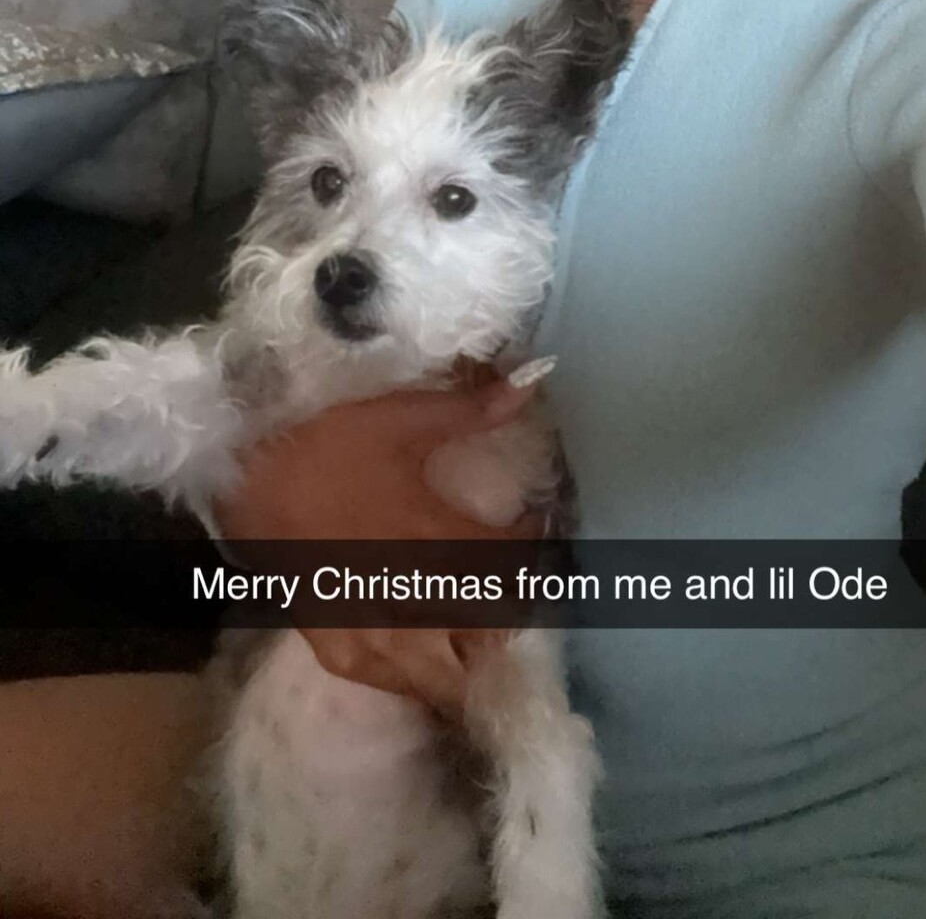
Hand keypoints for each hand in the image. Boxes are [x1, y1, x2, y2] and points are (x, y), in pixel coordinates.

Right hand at [211, 365, 543, 716]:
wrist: (249, 480)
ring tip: (477, 621)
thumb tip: (531, 382)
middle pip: (496, 635)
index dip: (534, 547)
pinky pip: (403, 684)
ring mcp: (378, 638)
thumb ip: (469, 410)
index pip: (515, 566)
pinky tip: (426, 643)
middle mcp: (417, 601)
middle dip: (514, 609)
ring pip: (454, 674)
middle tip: (511, 579)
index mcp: (441, 541)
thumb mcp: (401, 419)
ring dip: (475, 653)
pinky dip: (425, 671)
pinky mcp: (342, 655)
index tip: (531, 524)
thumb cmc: (330, 446)